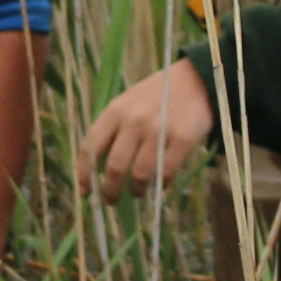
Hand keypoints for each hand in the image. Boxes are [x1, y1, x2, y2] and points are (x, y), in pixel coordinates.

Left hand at [77, 59, 216, 202]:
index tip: (85, 192)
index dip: (84, 174)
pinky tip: (161, 184)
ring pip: (140, 174)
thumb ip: (113, 130)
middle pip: (114, 167)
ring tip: (136, 192)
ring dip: (136, 189)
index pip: (90, 148)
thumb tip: (98, 169)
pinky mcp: (183, 139)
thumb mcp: (126, 104)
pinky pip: (167, 172)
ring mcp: (159, 130)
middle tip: (112, 201)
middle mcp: (133, 121)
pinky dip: (162, 184)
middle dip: (110, 190)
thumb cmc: (155, 96)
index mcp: (114, 111)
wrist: (195, 80)